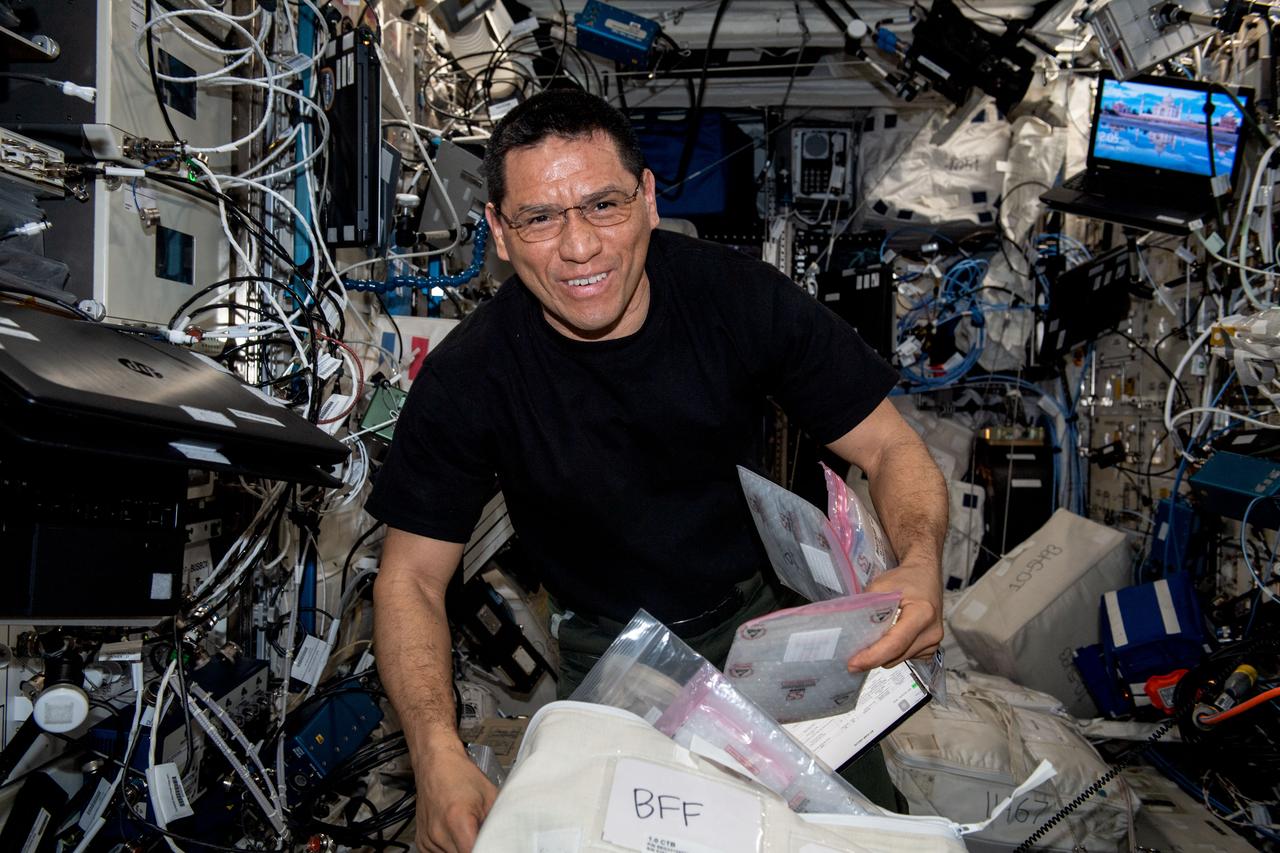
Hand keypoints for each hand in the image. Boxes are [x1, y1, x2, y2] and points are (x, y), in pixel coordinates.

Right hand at [413, 741, 498, 852]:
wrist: (436, 762)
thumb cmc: (460, 774)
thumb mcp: (490, 796)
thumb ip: (498, 821)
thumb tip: (507, 838)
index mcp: (457, 819)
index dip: (486, 848)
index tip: (492, 844)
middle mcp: (439, 832)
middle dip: (477, 847)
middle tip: (482, 834)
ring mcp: (428, 839)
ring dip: (462, 848)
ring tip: (468, 830)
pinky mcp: (422, 842)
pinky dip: (450, 849)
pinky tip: (455, 833)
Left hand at [847, 557, 942, 671]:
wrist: (925, 575)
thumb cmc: (905, 578)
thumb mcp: (881, 585)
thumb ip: (867, 606)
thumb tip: (851, 629)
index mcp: (922, 613)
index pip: (895, 643)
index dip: (872, 656)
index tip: (853, 664)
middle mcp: (932, 631)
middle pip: (896, 655)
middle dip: (873, 657)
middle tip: (853, 653)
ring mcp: (934, 641)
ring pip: (899, 659)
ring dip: (884, 654)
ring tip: (874, 637)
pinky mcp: (932, 647)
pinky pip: (906, 657)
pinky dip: (893, 652)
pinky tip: (890, 637)